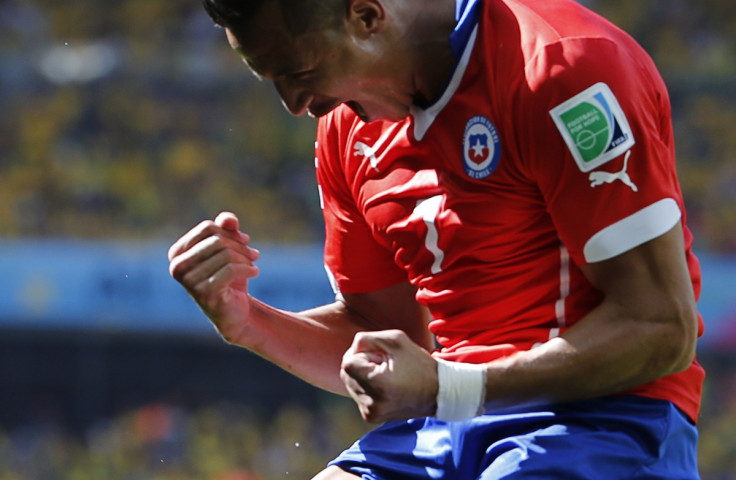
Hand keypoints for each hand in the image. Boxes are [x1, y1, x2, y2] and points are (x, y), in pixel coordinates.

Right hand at [168, 212, 260, 342]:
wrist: (233, 310)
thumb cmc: (228, 276)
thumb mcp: (227, 248)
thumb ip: (226, 228)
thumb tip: (229, 219)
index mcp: (177, 253)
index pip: (207, 228)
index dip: (230, 231)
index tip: (245, 240)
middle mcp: (177, 267)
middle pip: (217, 240)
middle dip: (240, 245)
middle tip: (254, 254)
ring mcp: (189, 282)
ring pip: (226, 255)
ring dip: (246, 258)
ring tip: (253, 264)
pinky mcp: (204, 293)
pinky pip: (231, 270)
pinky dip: (248, 269)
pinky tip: (255, 272)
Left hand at [340, 329, 437, 422]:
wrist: (438, 393)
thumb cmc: (419, 364)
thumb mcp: (396, 340)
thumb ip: (368, 339)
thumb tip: (352, 348)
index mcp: (378, 385)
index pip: (348, 363)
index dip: (361, 354)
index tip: (378, 355)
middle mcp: (371, 403)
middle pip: (346, 374)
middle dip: (360, 364)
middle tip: (383, 363)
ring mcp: (370, 413)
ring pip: (350, 384)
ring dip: (363, 375)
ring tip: (385, 375)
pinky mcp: (371, 417)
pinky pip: (357, 395)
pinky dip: (366, 387)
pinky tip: (384, 385)